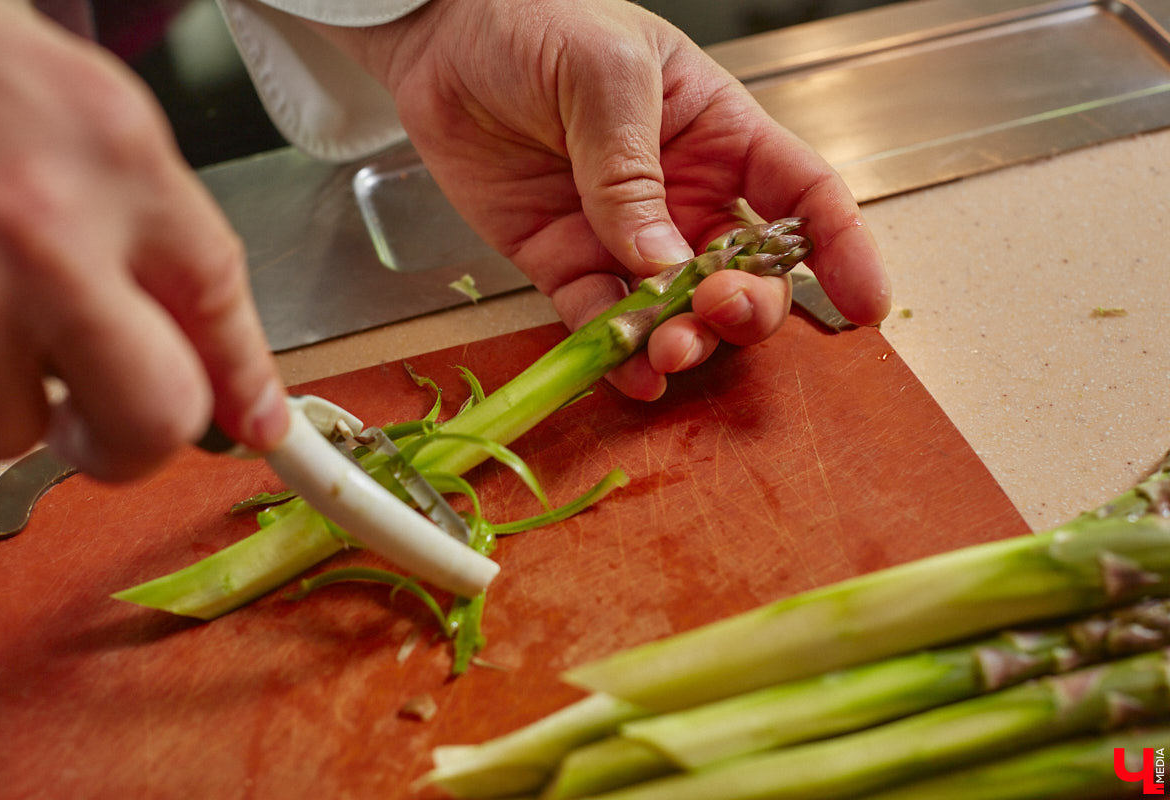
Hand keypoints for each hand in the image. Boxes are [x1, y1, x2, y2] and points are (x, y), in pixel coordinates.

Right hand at [0, 0, 287, 479]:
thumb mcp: (94, 123)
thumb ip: (158, 232)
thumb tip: (211, 355)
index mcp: (119, 159)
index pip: (220, 305)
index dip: (245, 383)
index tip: (258, 426)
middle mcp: (48, 227)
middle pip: (153, 414)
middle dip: (134, 440)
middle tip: (103, 422)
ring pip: (16, 427)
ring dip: (10, 399)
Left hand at [319, 0, 890, 399]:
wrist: (443, 32)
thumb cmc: (538, 18)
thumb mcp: (604, 74)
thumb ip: (631, 171)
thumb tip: (660, 264)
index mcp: (720, 135)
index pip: (804, 198)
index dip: (842, 252)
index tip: (864, 306)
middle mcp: (683, 195)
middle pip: (747, 274)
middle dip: (746, 308)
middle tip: (714, 312)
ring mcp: (625, 236)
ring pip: (678, 310)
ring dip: (685, 341)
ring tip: (666, 350)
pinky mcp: (566, 263)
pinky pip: (602, 321)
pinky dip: (618, 354)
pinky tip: (630, 372)